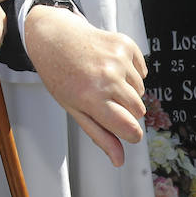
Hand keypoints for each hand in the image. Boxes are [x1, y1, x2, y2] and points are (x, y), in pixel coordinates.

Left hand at [24, 8, 147, 166]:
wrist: (53, 36)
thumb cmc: (60, 74)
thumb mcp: (74, 109)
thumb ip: (99, 135)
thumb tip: (119, 160)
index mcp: (92, 98)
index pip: (131, 129)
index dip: (131, 134)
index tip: (125, 131)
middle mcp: (107, 78)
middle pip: (139, 111)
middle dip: (125, 110)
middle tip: (103, 99)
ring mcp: (118, 59)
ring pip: (141, 91)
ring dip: (126, 89)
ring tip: (103, 79)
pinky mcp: (125, 45)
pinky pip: (142, 71)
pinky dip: (131, 72)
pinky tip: (110, 66)